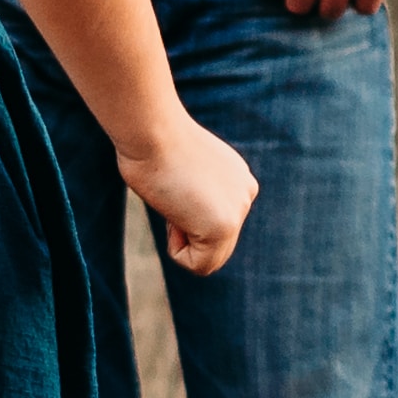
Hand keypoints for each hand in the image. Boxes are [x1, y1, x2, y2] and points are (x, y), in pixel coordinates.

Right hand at [127, 115, 256, 273]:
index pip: (214, 222)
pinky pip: (199, 265)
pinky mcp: (224, 227)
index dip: (183, 216)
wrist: (152, 132)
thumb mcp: (182, 171)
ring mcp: (238, 211)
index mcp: (238, 179)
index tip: (173, 183)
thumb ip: (195, 194)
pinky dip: (177, 249)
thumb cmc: (151, 144)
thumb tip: (186, 215)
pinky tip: (174, 212)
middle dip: (187, 233)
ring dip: (181, 241)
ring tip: (173, 201)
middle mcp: (246, 194)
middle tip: (172, 196)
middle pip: (216, 246)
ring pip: (208, 259)